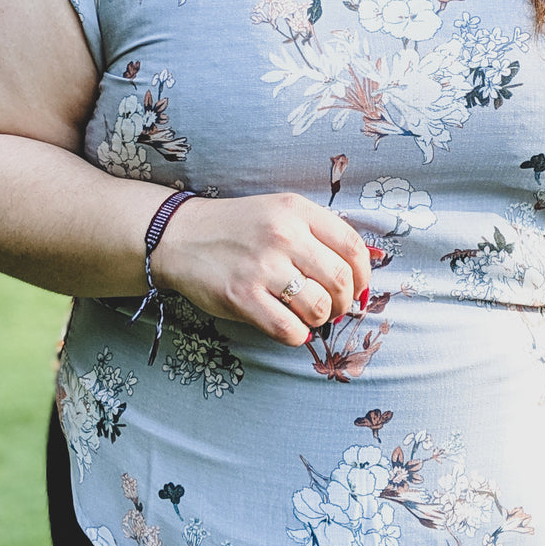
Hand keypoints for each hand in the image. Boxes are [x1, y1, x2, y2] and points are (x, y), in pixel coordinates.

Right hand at [154, 192, 371, 344]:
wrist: (181, 236)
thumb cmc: (239, 228)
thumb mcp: (281, 213)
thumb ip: (320, 234)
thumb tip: (363, 271)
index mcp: (297, 210)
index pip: (352, 247)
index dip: (363, 275)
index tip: (356, 288)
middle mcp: (282, 234)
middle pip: (340, 280)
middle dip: (343, 302)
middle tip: (332, 306)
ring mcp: (261, 266)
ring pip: (318, 307)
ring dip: (320, 319)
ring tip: (308, 315)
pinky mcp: (241, 296)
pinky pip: (288, 329)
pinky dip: (296, 335)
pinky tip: (288, 326)